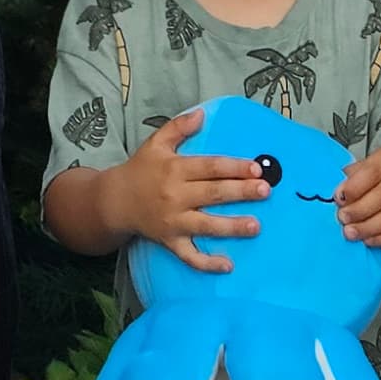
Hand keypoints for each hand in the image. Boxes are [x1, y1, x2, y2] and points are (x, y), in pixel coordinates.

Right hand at [114, 107, 262, 272]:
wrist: (115, 201)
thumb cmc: (140, 170)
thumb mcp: (155, 143)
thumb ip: (178, 127)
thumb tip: (202, 113)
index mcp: (175, 169)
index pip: (209, 167)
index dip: (233, 167)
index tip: (255, 168)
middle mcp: (175, 195)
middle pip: (213, 194)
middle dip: (240, 192)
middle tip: (265, 190)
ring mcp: (173, 221)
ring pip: (206, 225)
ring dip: (232, 226)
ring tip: (256, 226)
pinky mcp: (170, 241)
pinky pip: (189, 256)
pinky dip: (207, 263)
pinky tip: (228, 265)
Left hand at [334, 149, 380, 262]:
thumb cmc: (376, 184)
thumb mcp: (361, 174)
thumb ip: (350, 180)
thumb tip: (338, 194)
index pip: (372, 170)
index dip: (354, 186)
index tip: (339, 198)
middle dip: (359, 209)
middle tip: (343, 218)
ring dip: (368, 227)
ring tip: (351, 232)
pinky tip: (368, 240)